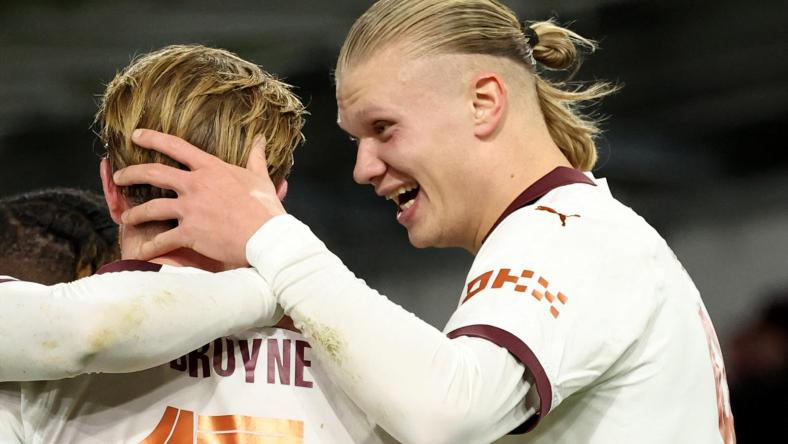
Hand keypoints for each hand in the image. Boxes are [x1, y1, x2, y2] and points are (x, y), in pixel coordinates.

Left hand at [113, 129, 285, 265]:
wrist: (267, 237)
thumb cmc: (265, 208)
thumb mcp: (260, 178)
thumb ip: (255, 157)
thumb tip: (259, 140)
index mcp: (211, 168)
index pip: (176, 147)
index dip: (153, 138)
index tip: (136, 135)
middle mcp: (195, 185)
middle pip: (153, 173)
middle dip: (131, 173)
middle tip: (119, 176)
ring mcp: (190, 209)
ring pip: (151, 208)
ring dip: (135, 213)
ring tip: (126, 217)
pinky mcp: (190, 233)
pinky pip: (162, 239)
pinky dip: (150, 246)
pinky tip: (143, 251)